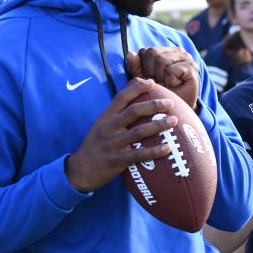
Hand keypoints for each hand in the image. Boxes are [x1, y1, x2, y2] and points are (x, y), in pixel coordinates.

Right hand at [64, 78, 176, 192]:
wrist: (79, 171)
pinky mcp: (117, 161)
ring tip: (174, 121)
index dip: (136, 88)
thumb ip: (115, 114)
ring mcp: (112, 144)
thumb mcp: (100, 126)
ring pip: (138, 132)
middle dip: (153, 105)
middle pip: (133, 112)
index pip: (121, 98)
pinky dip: (154, 151)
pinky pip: (139, 155)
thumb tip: (131, 100)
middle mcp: (109, 128)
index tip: (152, 82)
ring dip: (158, 125)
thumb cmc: (95, 147)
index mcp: (105, 118)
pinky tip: (168, 148)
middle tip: (170, 103)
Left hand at [126, 47, 197, 109]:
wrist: (176, 110)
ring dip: (161, 77)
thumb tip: (130, 52)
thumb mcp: (144, 79)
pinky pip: (170, 70)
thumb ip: (136, 66)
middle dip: (151, 72)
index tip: (152, 79)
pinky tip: (175, 86)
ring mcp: (186, 57)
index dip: (144, 67)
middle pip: (152, 53)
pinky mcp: (192, 67)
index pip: (145, 51)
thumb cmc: (160, 93)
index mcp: (166, 50)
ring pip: (161, 60)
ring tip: (168, 84)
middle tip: (160, 83)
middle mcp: (177, 50)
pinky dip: (169, 81)